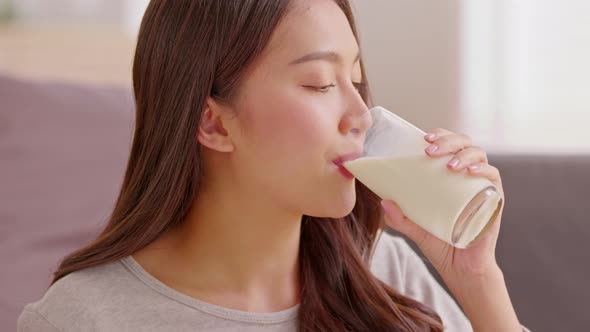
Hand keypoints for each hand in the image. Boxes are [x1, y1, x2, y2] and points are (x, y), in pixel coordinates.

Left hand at [381, 128, 504, 281]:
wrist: (460, 269)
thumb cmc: (440, 244)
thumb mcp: (414, 229)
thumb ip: (400, 218)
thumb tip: (384, 201)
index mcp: (449, 177)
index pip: (449, 145)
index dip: (440, 135)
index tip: (423, 138)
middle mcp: (467, 176)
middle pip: (464, 144)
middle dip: (448, 141)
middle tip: (430, 149)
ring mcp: (482, 186)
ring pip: (479, 155)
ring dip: (463, 154)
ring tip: (448, 164)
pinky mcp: (494, 199)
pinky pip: (493, 176)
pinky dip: (483, 169)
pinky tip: (469, 172)